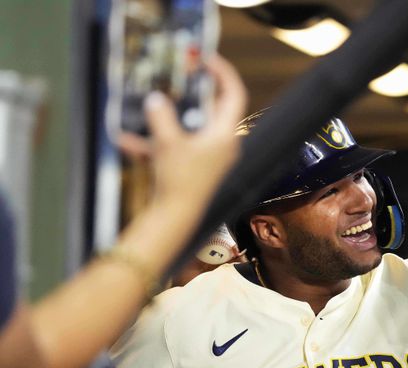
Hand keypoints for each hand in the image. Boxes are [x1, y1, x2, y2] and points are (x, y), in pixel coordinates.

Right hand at [118, 54, 246, 212]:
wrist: (175, 218)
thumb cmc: (179, 181)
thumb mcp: (167, 143)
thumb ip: (161, 116)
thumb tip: (156, 100)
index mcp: (224, 134)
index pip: (233, 95)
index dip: (223, 73)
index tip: (207, 59)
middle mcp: (221, 144)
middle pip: (210, 109)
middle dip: (191, 94)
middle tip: (178, 76)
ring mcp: (208, 157)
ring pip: (187, 128)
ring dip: (164, 120)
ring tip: (146, 106)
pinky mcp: (193, 168)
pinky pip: (173, 148)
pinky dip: (153, 144)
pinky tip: (125, 141)